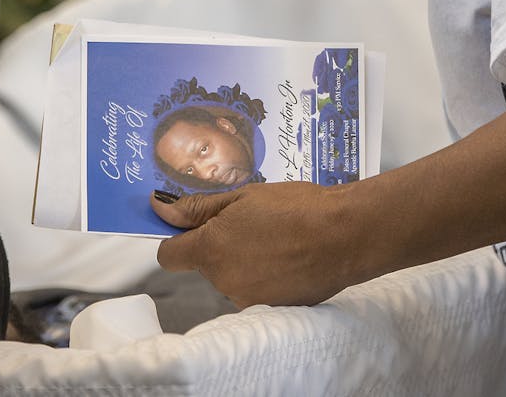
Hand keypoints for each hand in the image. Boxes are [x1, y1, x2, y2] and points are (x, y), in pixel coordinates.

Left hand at [152, 182, 366, 307]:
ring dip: (246, 260)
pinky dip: (267, 274)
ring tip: (279, 238)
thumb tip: (159, 208)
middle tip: (254, 221)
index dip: (178, 238)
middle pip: (206, 263)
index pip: (169, 254)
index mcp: (211, 248)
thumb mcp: (245, 196)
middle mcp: (222, 280)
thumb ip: (198, 207)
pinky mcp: (270, 308)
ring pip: (233, 276)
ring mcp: (247, 298)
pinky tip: (290, 257)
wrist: (345, 236)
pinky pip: (257, 288)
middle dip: (222, 244)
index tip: (194, 225)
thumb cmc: (298, 208)